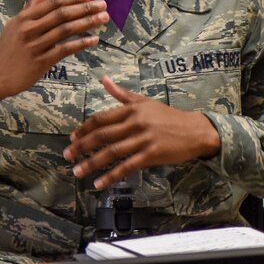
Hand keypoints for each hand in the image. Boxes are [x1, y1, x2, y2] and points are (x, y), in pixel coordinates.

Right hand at [0, 0, 107, 113]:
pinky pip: (64, 50)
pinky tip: (94, 40)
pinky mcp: (40, 62)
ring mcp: (34, 45)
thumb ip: (33, 4)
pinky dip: (81, 44)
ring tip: (103, 19)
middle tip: (103, 5)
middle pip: (62, 14)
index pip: (53, 3)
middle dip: (85, 8)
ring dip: (87, 23)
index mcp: (24, 17)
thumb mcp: (17, 23)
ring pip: (65, 30)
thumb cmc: (9, 48)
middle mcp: (29, 29)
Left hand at [66, 77, 221, 188]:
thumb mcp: (145, 102)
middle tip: (68, 155)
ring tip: (78, 172)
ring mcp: (144, 139)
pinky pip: (127, 167)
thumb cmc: (169, 116)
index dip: (84, 129)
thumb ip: (122, 94)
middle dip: (82, 146)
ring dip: (92, 163)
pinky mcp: (152, 154)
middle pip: (102, 135)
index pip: (101, 119)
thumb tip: (104, 80)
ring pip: (112, 152)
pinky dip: (111, 176)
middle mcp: (136, 122)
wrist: (195, 131)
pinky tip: (99, 183)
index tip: (72, 138)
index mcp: (132, 109)